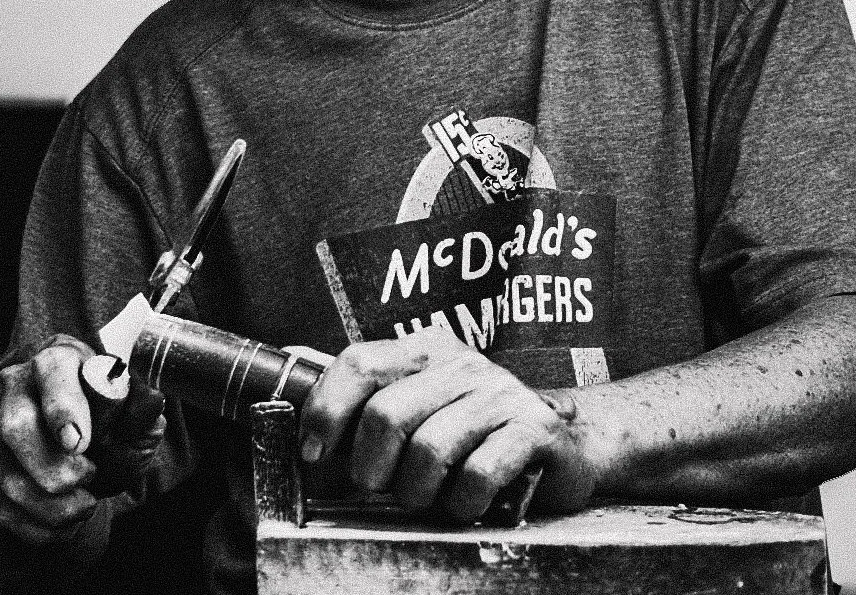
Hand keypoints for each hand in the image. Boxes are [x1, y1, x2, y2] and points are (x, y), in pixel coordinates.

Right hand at [0, 334, 163, 544]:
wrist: (57, 428)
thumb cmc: (100, 412)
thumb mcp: (126, 402)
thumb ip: (140, 408)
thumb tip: (151, 407)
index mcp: (56, 360)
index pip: (52, 373)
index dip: (64, 408)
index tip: (80, 443)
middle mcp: (13, 386)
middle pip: (19, 430)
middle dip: (56, 470)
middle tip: (88, 480)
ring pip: (8, 477)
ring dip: (50, 506)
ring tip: (83, 508)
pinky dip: (33, 525)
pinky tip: (61, 525)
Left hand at [298, 326, 601, 521]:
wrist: (566, 445)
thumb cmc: (475, 433)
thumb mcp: (419, 400)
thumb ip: (363, 387)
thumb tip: (289, 356)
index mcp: (427, 351)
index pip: (360, 361)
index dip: (327, 409)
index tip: (316, 452)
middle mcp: (463, 364)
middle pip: (386, 414)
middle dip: (371, 468)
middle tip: (382, 488)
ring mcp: (502, 394)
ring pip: (429, 450)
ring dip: (417, 493)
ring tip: (428, 498)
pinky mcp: (534, 429)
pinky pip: (477, 474)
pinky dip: (461, 503)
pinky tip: (467, 502)